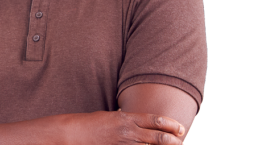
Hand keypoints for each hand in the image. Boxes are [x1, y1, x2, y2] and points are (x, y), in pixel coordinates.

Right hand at [66, 109, 184, 144]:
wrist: (75, 134)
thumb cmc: (90, 124)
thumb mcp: (109, 116)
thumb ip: (122, 118)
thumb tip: (129, 116)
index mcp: (126, 118)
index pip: (153, 120)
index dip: (169, 124)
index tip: (180, 127)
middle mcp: (128, 131)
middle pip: (157, 136)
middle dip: (172, 139)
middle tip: (182, 139)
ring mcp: (124, 144)